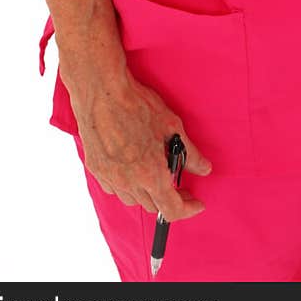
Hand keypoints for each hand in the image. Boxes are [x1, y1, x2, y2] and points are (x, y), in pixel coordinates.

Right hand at [64, 64, 211, 217]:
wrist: (102, 91)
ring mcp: (109, 177)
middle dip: (169, 198)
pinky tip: (133, 168)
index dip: (188, 209)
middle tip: (178, 183)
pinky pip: (114, 187)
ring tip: (155, 173)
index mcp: (150, 175)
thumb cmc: (137, 105)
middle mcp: (128, 182)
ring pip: (132, 199)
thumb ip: (190, 154)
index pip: (171, 210)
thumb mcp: (172, 126)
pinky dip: (127, 184)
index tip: (196, 203)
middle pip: (153, 205)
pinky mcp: (96, 168)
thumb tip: (205, 169)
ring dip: (147, 193)